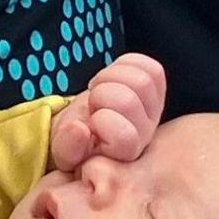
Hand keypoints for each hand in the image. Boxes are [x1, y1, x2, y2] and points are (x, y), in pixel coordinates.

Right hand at [48, 52, 167, 172]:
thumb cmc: (73, 139)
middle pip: (128, 102)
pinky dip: (126, 64)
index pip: (125, 136)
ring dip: (111, 77)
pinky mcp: (156, 90)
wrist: (81, 124)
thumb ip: (68, 147)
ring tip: (98, 90)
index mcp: (124, 154)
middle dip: (99, 96)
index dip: (100, 122)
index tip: (86, 127)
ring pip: (143, 81)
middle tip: (90, 105)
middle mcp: (145, 136)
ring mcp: (153, 112)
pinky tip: (112, 79)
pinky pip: (152, 69)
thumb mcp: (62, 151)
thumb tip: (80, 129)